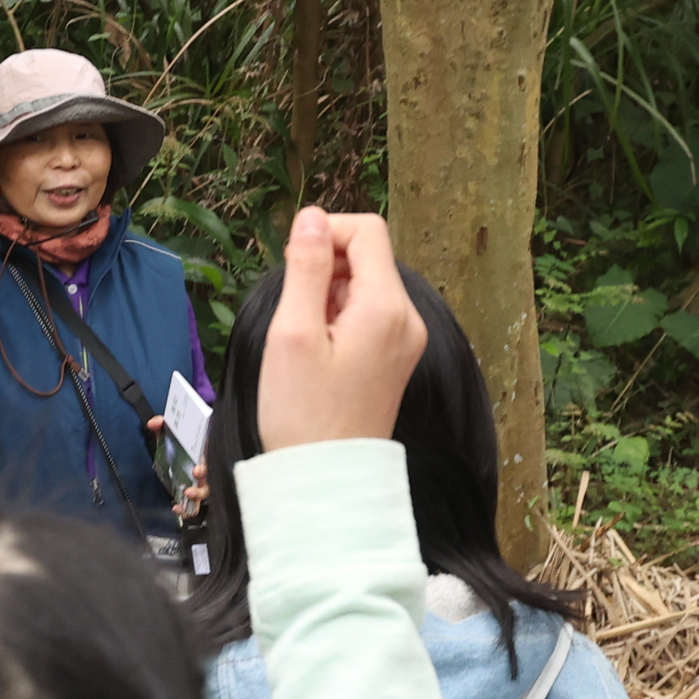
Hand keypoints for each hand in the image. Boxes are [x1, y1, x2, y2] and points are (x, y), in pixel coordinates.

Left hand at [147, 413, 210, 528]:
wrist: (191, 448)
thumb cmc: (186, 441)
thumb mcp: (175, 431)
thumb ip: (164, 425)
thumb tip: (153, 423)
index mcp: (207, 454)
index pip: (211, 460)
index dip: (207, 466)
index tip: (198, 469)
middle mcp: (208, 470)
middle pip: (210, 480)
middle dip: (203, 483)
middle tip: (196, 475)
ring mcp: (203, 484)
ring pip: (205, 494)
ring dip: (197, 496)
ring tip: (187, 493)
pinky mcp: (195, 495)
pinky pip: (194, 506)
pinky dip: (186, 510)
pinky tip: (176, 508)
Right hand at [255, 208, 424, 448]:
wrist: (325, 481)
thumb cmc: (304, 414)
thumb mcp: (293, 333)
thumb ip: (305, 268)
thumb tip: (312, 218)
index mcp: (387, 308)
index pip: (367, 230)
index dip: (325, 232)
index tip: (292, 264)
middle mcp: (406, 320)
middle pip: (368, 255)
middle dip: (325, 266)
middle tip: (294, 309)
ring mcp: (404, 340)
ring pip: (365, 284)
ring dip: (328, 293)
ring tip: (305, 337)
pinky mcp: (394, 358)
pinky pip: (368, 313)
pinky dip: (339, 316)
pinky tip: (318, 350)